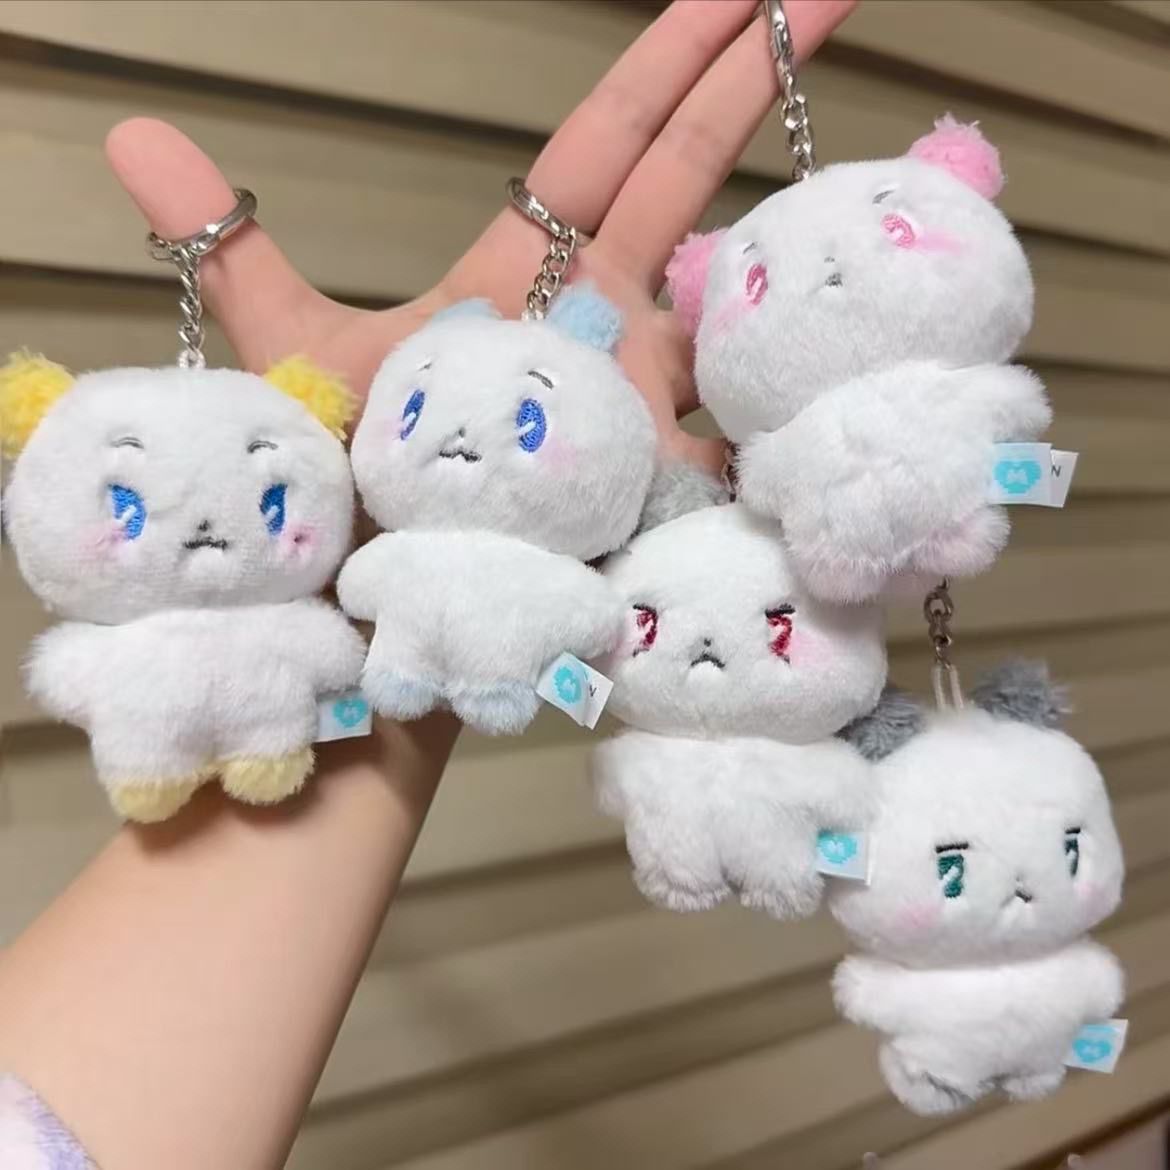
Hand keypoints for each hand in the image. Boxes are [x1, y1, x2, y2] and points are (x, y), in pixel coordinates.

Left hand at [107, 0, 853, 473]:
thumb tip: (128, 135)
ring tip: (872, 171)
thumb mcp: (298, 351)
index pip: (611, 141)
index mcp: (530, 275)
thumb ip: (232, 245)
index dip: (671, 58)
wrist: (383, 611)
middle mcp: (602, 325)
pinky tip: (862, 341)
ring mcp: (645, 400)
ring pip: (736, 302)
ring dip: (800, 239)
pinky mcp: (671, 481)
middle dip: (755, 79)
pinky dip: (791, 403)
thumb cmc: (352, 486)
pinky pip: (745, 432)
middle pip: (690, 181)